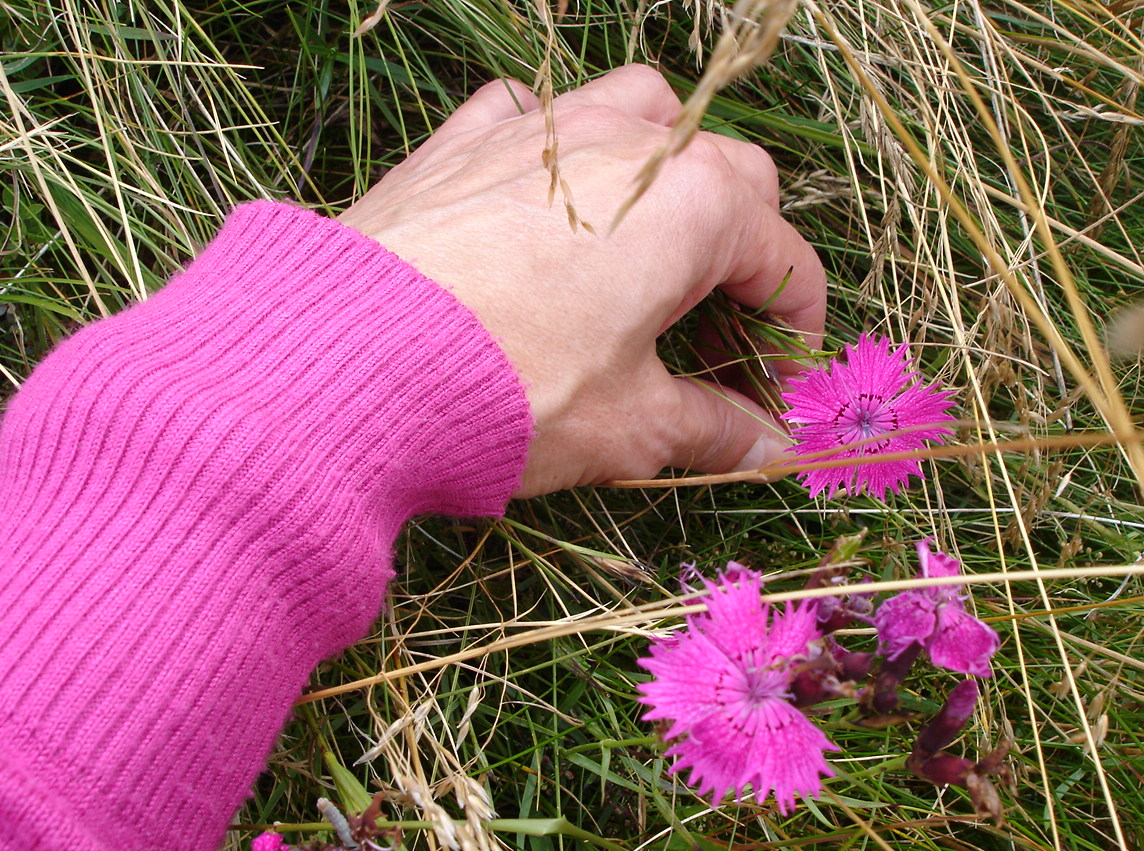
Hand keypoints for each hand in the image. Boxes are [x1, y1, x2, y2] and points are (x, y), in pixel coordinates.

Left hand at [339, 64, 826, 496]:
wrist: (351, 362)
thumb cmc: (513, 391)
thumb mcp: (629, 425)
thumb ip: (712, 428)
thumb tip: (768, 447)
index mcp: (694, 204)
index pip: (785, 260)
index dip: (793, 332)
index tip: (777, 387)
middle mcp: (628, 142)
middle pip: (729, 177)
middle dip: (744, 253)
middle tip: (719, 334)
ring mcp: (542, 127)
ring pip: (640, 111)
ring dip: (665, 168)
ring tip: (645, 244)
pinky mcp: (465, 138)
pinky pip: (532, 113)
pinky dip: (554, 148)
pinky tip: (540, 201)